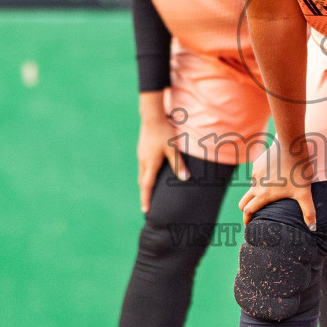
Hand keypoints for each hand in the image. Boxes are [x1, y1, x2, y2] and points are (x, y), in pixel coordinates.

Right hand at [137, 92, 186, 213]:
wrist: (151, 116)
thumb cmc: (164, 132)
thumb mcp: (173, 149)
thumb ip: (179, 164)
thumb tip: (185, 179)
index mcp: (150, 163)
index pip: (147, 186)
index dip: (146, 199)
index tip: (145, 210)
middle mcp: (143, 161)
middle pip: (142, 181)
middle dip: (145, 193)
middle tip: (147, 204)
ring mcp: (141, 155)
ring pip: (142, 173)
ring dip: (145, 182)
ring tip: (150, 190)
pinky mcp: (142, 149)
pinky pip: (143, 165)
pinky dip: (146, 173)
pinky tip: (152, 171)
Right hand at [238, 139, 315, 228]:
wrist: (291, 146)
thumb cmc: (298, 170)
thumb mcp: (304, 192)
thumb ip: (308, 211)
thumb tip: (313, 228)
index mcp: (264, 194)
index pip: (249, 210)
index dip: (247, 219)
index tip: (248, 225)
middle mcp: (256, 185)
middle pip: (243, 201)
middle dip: (245, 209)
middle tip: (251, 214)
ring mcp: (256, 173)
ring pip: (251, 186)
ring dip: (256, 192)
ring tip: (268, 193)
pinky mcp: (258, 163)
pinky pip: (257, 174)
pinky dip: (262, 179)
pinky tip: (273, 176)